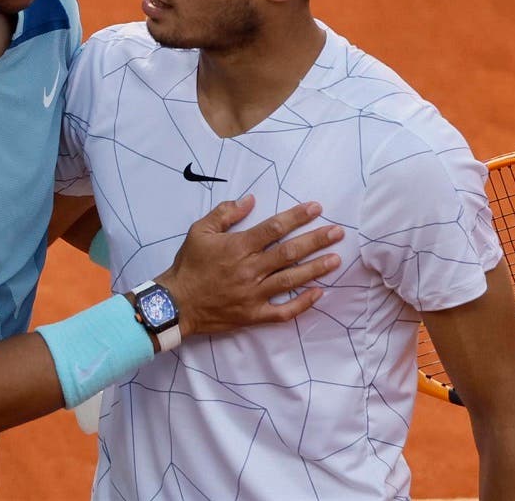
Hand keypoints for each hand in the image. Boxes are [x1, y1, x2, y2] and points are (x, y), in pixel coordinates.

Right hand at [157, 196, 341, 338]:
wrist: (176, 303)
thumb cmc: (188, 265)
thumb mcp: (200, 231)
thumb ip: (225, 213)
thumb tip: (250, 199)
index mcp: (238, 247)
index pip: (274, 228)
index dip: (297, 217)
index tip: (316, 208)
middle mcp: (250, 269)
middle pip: (290, 252)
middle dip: (316, 240)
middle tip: (338, 232)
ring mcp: (254, 294)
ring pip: (291, 280)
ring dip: (316, 269)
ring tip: (336, 259)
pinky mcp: (253, 314)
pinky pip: (283, 311)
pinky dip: (302, 304)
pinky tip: (318, 293)